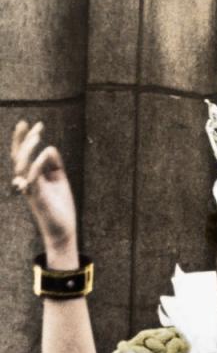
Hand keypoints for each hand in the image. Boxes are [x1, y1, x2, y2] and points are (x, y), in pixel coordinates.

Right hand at [10, 121, 78, 258]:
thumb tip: (50, 148)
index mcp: (31, 176)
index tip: (32, 123)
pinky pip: (32, 180)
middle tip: (33, 125)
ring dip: (28, 150)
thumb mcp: (59, 181)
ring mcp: (30, 190)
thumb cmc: (59, 206)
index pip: (23, 154)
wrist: (63, 229)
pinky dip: (37, 166)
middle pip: (18, 157)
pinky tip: (44, 154)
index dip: (25, 139)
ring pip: (21, 166)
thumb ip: (54, 165)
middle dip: (24, 140)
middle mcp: (26, 181)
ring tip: (37, 137)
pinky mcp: (38, 198)